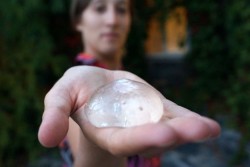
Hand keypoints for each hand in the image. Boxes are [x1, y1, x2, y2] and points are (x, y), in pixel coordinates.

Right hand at [38, 66, 220, 157]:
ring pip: (168, 128)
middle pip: (152, 137)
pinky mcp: (157, 109)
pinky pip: (174, 116)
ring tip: (207, 129)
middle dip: (172, 136)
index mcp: (106, 132)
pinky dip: (190, 120)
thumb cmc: (77, 90)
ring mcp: (147, 121)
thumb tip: (46, 138)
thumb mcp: (61, 95)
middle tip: (197, 131)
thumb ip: (55, 114)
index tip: (162, 136)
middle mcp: (130, 131)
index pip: (124, 140)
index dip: (141, 138)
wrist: (96, 84)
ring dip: (189, 129)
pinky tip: (208, 125)